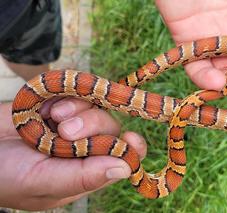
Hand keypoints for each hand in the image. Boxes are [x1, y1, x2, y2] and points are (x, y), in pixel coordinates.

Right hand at [0, 99, 146, 210]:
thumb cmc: (6, 175)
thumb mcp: (42, 182)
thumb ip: (83, 177)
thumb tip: (125, 169)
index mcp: (87, 171)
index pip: (124, 158)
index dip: (133, 147)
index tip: (130, 138)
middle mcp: (85, 146)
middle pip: (111, 127)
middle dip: (92, 125)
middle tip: (64, 130)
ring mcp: (73, 122)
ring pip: (97, 105)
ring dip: (77, 108)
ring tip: (52, 116)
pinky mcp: (60, 103)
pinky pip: (78, 90)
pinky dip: (66, 94)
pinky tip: (47, 106)